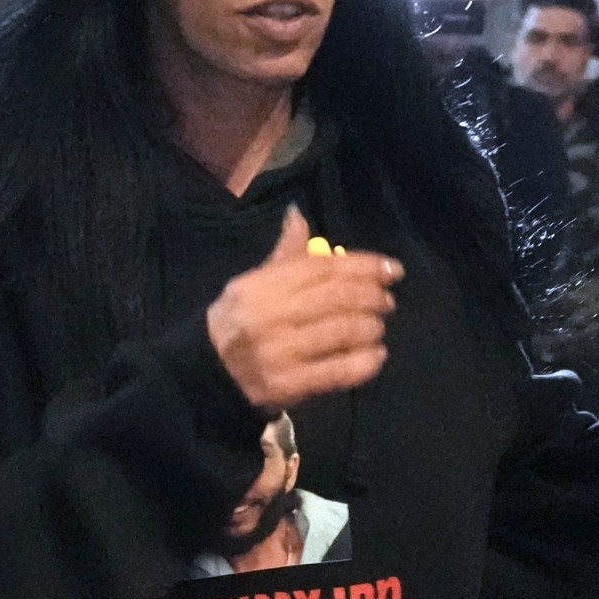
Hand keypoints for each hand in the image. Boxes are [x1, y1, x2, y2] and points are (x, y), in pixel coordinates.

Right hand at [206, 207, 402, 411]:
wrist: (205, 375)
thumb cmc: (237, 322)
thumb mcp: (252, 283)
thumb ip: (285, 254)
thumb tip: (298, 213)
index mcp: (263, 285)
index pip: (323, 268)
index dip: (364, 266)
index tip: (393, 270)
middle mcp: (271, 315)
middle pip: (337, 298)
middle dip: (372, 296)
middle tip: (388, 301)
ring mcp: (279, 352)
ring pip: (341, 332)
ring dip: (370, 328)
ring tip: (378, 327)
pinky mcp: (287, 385)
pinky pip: (336, 372)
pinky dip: (363, 363)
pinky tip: (376, 356)